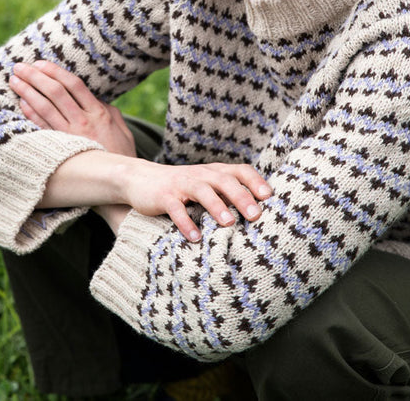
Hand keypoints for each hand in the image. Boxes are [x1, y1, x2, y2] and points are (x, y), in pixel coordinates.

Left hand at [9, 60, 135, 156]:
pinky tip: (21, 103)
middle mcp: (83, 122)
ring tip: (14, 81)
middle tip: (19, 67)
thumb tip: (95, 98)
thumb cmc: (120, 155)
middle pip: (55, 92)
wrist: (117, 183)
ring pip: (45, 108)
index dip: (55, 72)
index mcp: (98, 113)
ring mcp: (70, 136)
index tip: (40, 63)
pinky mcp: (61, 149)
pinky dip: (31, 113)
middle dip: (35, 77)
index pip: (73, 85)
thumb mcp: (122, 128)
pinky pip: (42, 127)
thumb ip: (108, 110)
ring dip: (28, 92)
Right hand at [44, 150, 272, 241]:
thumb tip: (260, 214)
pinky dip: (186, 223)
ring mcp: (181, 184)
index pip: (239, 170)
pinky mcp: (164, 196)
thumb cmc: (182, 188)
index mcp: (214, 172)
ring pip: (201, 191)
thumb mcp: (206, 186)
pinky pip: (176, 209)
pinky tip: (195, 238)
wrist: (141, 179)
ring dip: (216, 207)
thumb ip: (228, 194)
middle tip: (255, 215)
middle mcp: (200, 175)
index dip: (255, 181)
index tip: (269, 197)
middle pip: (223, 181)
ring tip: (228, 224)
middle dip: (241, 197)